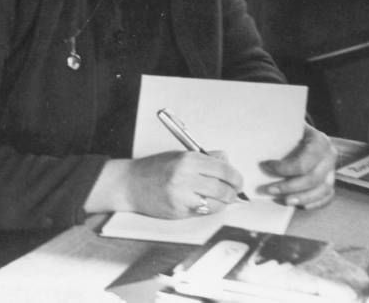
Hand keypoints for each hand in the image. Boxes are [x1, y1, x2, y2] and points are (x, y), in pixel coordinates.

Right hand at [124, 150, 243, 218]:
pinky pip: (204, 212)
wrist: (130, 185)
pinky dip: (212, 209)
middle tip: (235, 191)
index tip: (238, 180)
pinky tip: (211, 204)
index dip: (235, 176)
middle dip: (234, 191)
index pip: (222, 169)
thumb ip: (205, 158)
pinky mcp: (179, 211)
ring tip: (225, 199)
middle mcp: (185, 177)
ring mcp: (182, 196)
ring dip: (225, 202)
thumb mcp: (180, 155)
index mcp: (187, 160)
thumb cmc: (154, 168)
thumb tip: (226, 161)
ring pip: (216, 203)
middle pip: (223, 187)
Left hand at [258, 125, 336, 209]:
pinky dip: (313, 202)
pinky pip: (326, 196)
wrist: (309, 133)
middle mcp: (329, 155)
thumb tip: (255, 139)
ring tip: (283, 200)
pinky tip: (298, 204)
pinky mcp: (330, 180)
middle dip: (289, 187)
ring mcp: (331, 170)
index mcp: (319, 140)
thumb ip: (276, 130)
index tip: (266, 166)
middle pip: (313, 178)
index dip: (284, 168)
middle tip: (269, 189)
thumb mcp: (288, 125)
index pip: (304, 161)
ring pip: (322, 190)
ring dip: (301, 198)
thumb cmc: (294, 130)